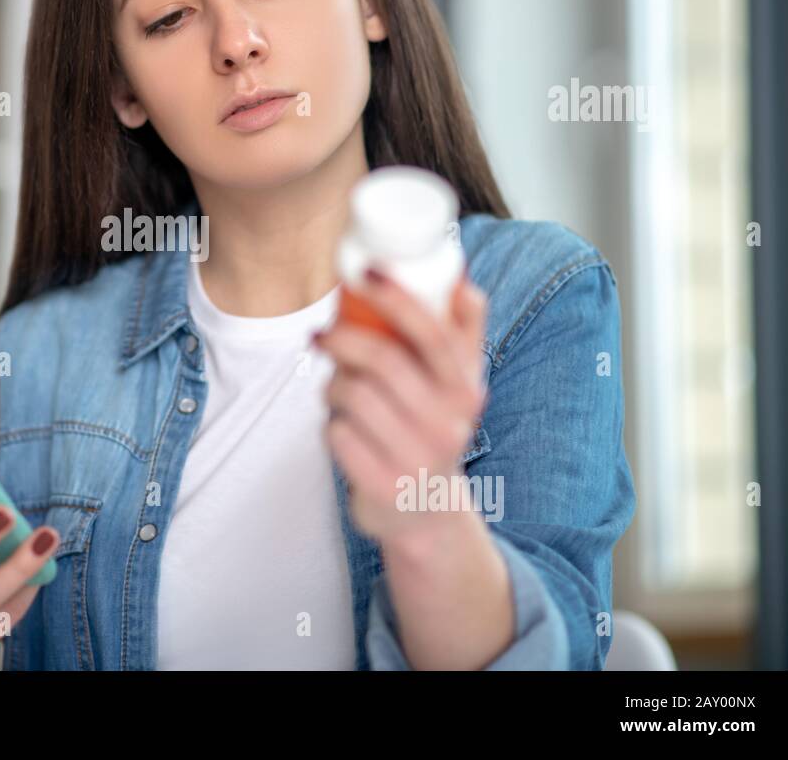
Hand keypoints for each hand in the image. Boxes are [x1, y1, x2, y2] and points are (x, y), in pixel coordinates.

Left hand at [314, 269, 488, 543]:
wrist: (427, 513)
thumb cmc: (433, 429)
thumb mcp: (458, 387)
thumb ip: (462, 334)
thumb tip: (462, 282)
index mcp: (466, 392)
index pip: (433, 335)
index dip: (397, 299)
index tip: (365, 273)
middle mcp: (448, 426)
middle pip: (383, 361)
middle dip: (343, 340)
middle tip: (322, 335)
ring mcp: (416, 460)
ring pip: (353, 395)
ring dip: (333, 385)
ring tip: (334, 388)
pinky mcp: (382, 486)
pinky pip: (337, 434)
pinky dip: (330, 424)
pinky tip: (340, 426)